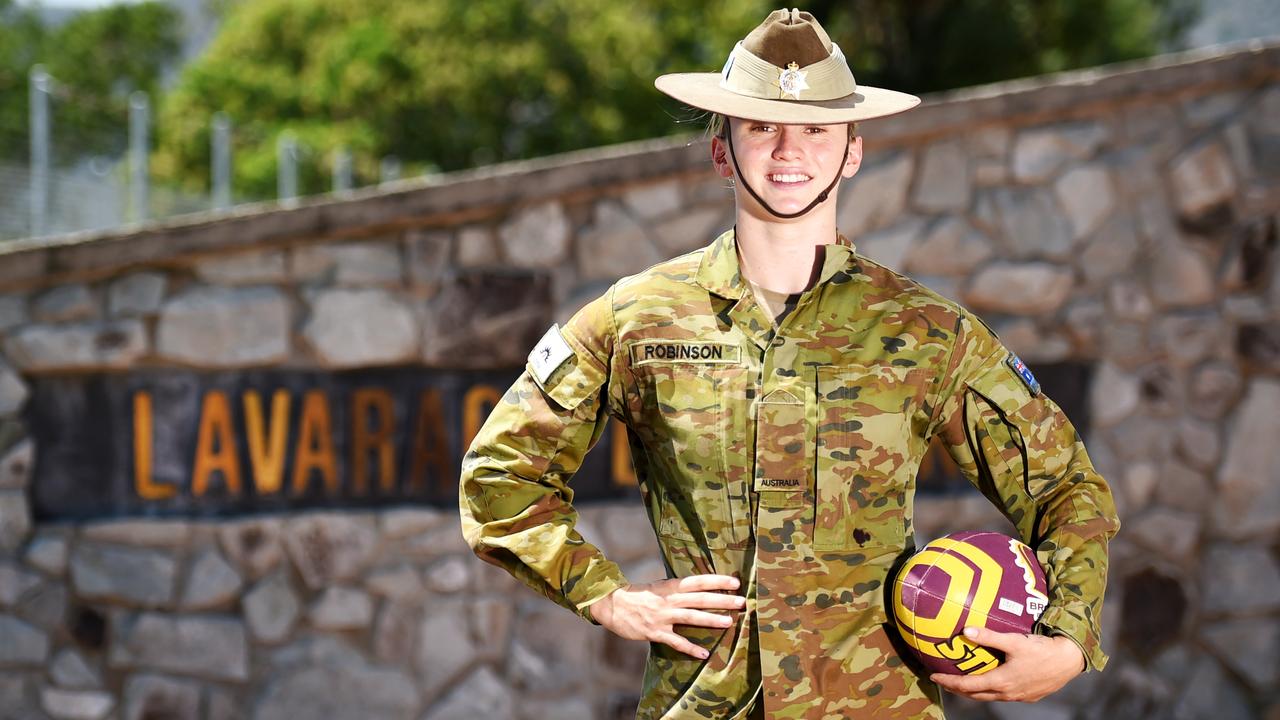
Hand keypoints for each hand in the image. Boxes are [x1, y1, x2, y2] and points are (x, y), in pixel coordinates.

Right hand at [589, 574, 745, 658]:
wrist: (611, 605)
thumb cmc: (637, 596)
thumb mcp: (658, 587)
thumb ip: (676, 590)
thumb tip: (699, 589)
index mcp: (669, 586)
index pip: (697, 581)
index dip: (716, 581)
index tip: (735, 582)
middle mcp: (668, 600)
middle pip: (699, 599)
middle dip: (721, 600)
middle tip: (742, 602)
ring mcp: (662, 617)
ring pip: (691, 617)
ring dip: (711, 619)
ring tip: (729, 622)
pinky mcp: (654, 632)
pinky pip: (675, 642)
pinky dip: (690, 648)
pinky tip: (704, 653)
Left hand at [930, 627, 1084, 702]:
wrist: (1069, 660)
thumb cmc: (1042, 650)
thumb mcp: (1014, 641)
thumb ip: (989, 636)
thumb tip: (966, 630)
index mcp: (1001, 681)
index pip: (968, 685)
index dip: (949, 681)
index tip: (934, 676)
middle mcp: (1008, 693)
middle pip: (976, 695)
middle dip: (958, 689)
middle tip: (944, 681)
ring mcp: (1019, 696)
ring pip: (990, 697)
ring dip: (973, 691)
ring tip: (962, 683)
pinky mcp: (1029, 695)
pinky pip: (1003, 695)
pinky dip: (990, 691)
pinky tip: (990, 682)